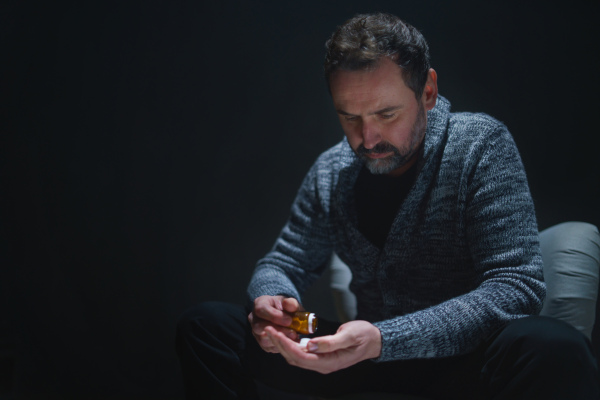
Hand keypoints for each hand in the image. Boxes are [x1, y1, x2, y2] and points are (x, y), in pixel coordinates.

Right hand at [248, 295, 302, 352]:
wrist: (285, 316)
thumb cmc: (286, 307)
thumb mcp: (290, 302)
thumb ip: (291, 303)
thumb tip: (290, 304)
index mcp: (259, 304)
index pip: (260, 310)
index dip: (274, 316)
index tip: (289, 321)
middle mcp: (254, 318)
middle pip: (259, 326)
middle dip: (277, 330)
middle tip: (293, 333)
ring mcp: (255, 332)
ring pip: (262, 339)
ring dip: (279, 340)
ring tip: (294, 338)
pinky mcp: (261, 343)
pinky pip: (267, 347)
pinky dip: (279, 346)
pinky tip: (290, 343)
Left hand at [265, 320, 381, 373]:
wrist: (374, 340)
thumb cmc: (363, 336)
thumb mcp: (349, 335)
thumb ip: (330, 342)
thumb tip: (310, 345)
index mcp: (329, 362)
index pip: (300, 356)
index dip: (285, 345)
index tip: (274, 332)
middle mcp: (323, 365)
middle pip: (294, 358)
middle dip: (279, 344)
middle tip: (267, 330)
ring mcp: (321, 362)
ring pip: (296, 357)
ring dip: (282, 345)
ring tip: (271, 332)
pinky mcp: (321, 356)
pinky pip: (301, 354)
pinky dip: (290, 345)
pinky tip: (284, 336)